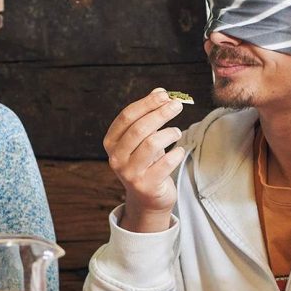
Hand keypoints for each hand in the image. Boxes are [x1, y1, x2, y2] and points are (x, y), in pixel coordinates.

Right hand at [104, 90, 188, 233]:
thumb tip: (160, 92)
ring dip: (169, 133)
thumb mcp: (142, 139)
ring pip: (152, 144)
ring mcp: (130, 174)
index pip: (127, 116)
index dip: (147, 103)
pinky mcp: (146, 186)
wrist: (147, 198)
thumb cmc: (146, 162)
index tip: (165, 95)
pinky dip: (177, 153)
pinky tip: (179, 151)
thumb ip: (148, 115)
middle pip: (140, 128)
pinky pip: (166, 163)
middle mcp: (116, 158)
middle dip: (161, 113)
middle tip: (177, 105)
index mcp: (111, 143)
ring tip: (176, 132)